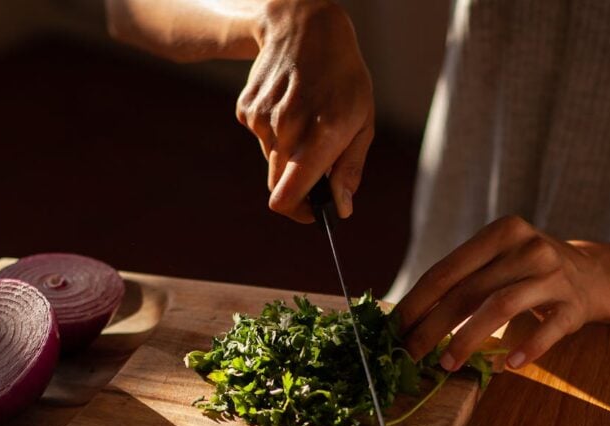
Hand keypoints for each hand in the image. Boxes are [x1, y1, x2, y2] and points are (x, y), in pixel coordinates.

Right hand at [236, 0, 373, 222]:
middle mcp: (286, 129)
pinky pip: (260, 139)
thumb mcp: (363, 122)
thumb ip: (350, 169)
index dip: (299, 213)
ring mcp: (262, 118)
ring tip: (307, 119)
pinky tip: (289, 106)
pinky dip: (275, 134)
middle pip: (279, 185)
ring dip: (288, 153)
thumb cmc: (343, 79)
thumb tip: (340, 209)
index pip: (289, 196)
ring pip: (271, 160)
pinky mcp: (247, 110)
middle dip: (298, 186)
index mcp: (320, 136)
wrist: (304, 28)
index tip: (313, 212)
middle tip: (318, 168)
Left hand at [394, 216, 609, 369]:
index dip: (417, 302)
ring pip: (500, 307)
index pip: (447, 270)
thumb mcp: (498, 260)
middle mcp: (528, 248)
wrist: (595, 275)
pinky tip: (508, 365)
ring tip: (446, 364)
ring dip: (468, 339)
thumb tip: (407, 318)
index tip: (395, 329)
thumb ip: (462, 279)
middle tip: (409, 354)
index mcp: (501, 233)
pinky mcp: (575, 305)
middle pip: (468, 291)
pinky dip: (526, 347)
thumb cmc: (528, 271)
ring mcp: (554, 275)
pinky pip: (547, 330)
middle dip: (432, 326)